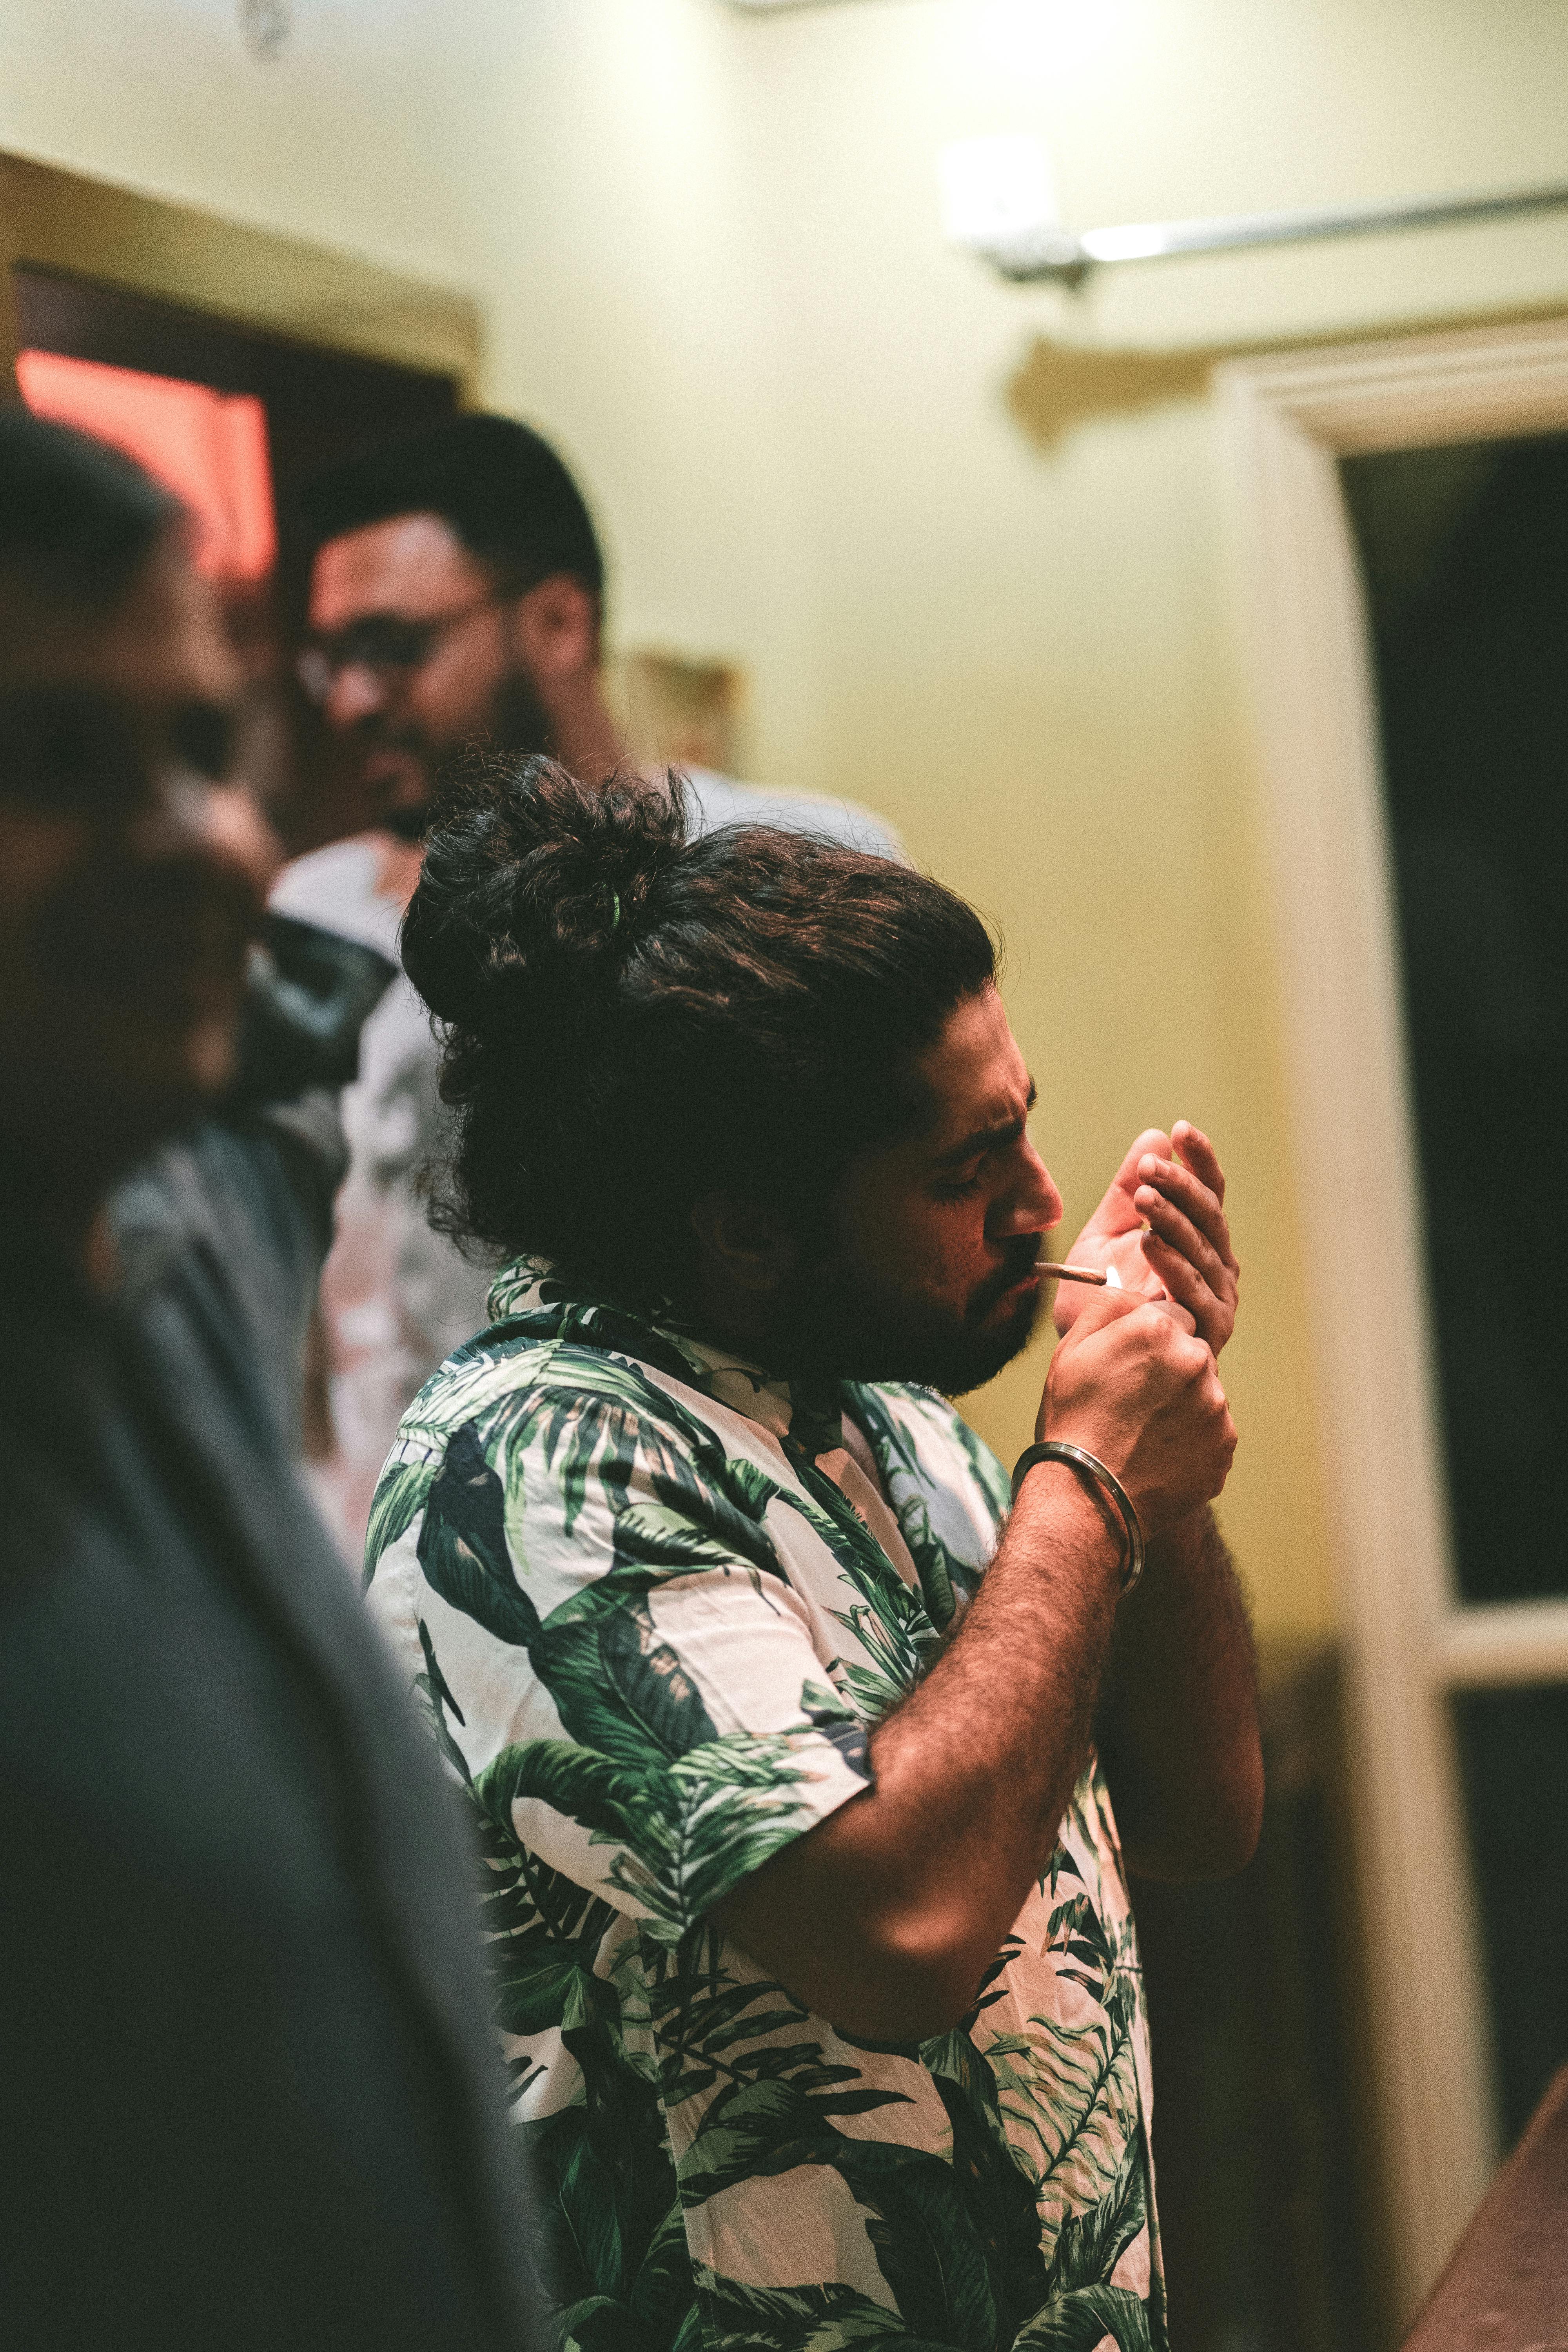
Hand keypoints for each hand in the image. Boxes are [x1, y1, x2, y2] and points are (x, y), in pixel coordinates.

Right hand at [1039, 1288, 1236, 1535]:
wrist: (1087, 1500)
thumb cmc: (1073, 1421)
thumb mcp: (1071, 1349)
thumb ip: (1109, 1304)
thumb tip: (1138, 1289)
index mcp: (1158, 1330)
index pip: (1172, 1314)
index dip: (1148, 1339)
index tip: (1129, 1364)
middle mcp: (1197, 1362)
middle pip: (1193, 1351)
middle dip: (1170, 1369)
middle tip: (1134, 1402)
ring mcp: (1216, 1407)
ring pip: (1204, 1392)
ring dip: (1182, 1405)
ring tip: (1143, 1432)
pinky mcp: (1224, 1446)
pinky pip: (1211, 1431)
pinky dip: (1191, 1440)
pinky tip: (1158, 1454)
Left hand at [1055, 1121, 1238, 1357]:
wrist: (1094, 1363)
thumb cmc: (1102, 1303)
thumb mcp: (1104, 1236)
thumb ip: (1126, 1193)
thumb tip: (1152, 1138)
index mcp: (1197, 1240)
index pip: (1208, 1193)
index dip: (1200, 1161)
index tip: (1181, 1131)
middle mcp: (1216, 1265)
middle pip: (1210, 1216)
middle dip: (1182, 1186)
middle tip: (1150, 1166)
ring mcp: (1217, 1297)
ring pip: (1204, 1248)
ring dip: (1175, 1219)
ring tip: (1144, 1196)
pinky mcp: (1209, 1328)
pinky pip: (1193, 1289)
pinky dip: (1172, 1263)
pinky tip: (1148, 1241)